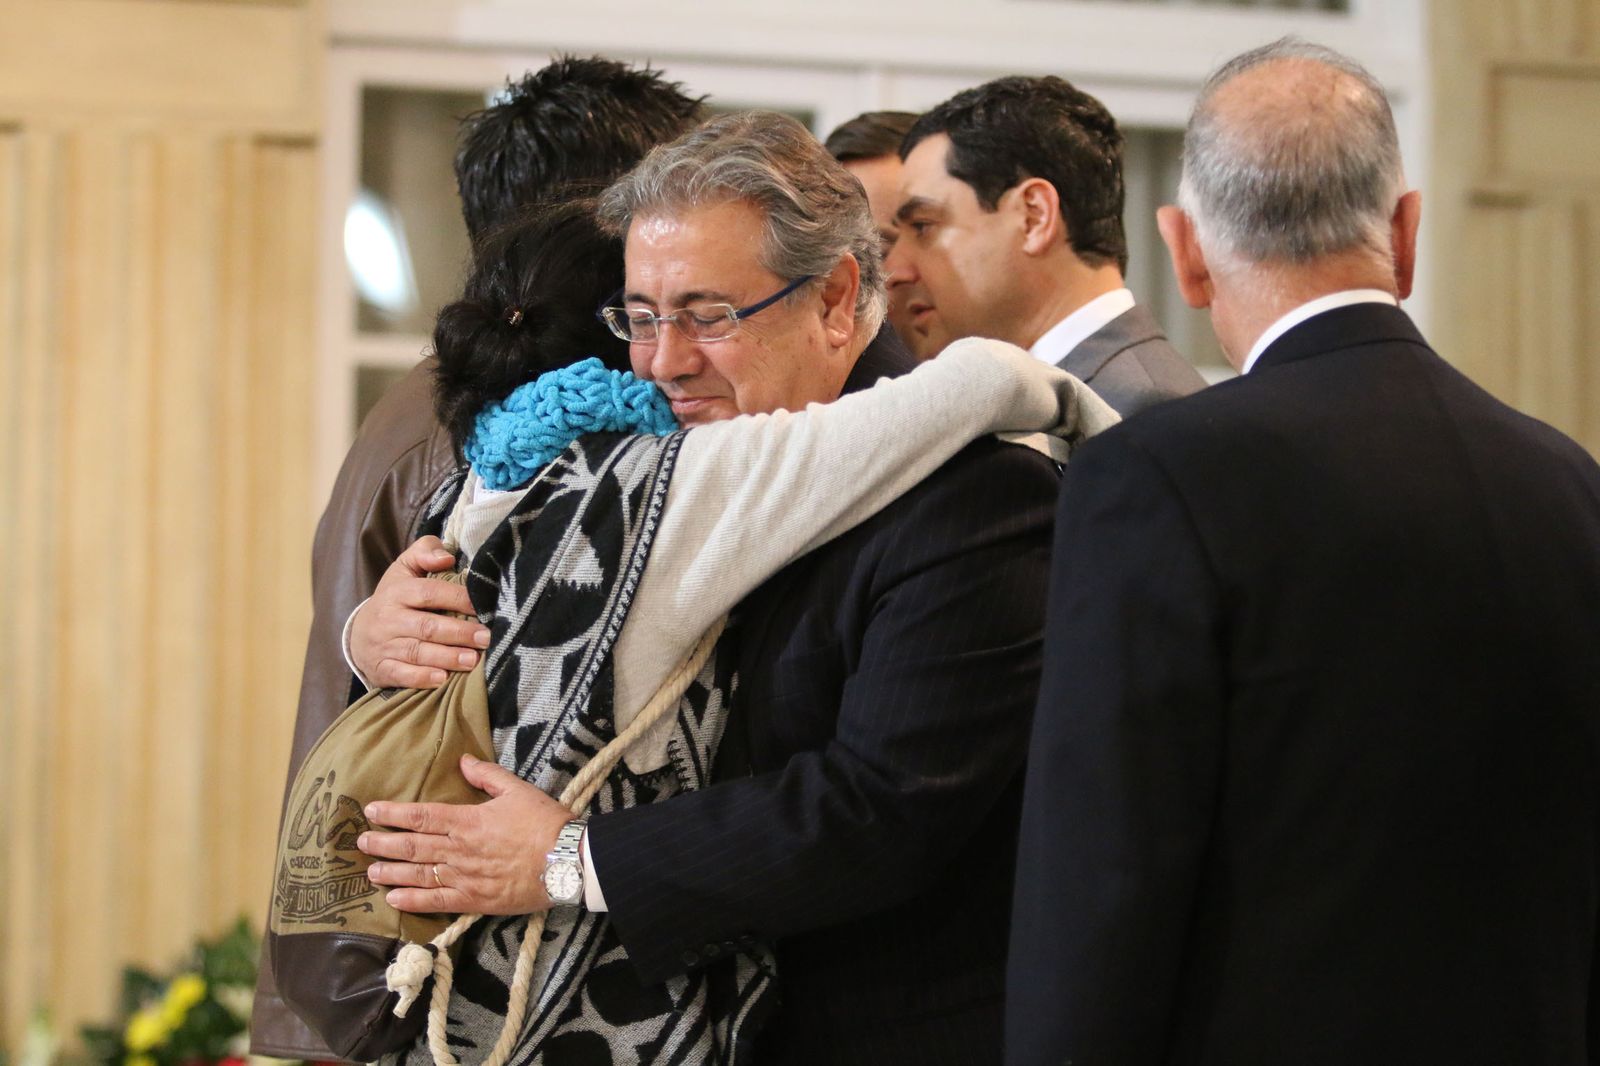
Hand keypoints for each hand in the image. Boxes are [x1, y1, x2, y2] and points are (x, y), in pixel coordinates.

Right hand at [351, 536, 489, 687]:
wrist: (358, 634)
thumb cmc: (395, 599)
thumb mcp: (404, 569)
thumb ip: (425, 553)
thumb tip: (446, 557)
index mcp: (397, 592)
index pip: (429, 593)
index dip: (457, 599)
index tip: (482, 607)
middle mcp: (389, 619)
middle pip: (426, 626)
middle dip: (458, 633)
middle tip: (486, 638)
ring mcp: (384, 645)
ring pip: (417, 652)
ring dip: (446, 658)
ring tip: (472, 660)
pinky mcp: (381, 668)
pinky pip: (401, 674)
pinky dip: (422, 678)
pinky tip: (442, 679)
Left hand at [359, 754, 571, 914]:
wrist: (567, 861)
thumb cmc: (545, 822)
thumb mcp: (517, 789)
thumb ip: (486, 775)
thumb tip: (462, 761)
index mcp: (467, 820)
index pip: (421, 815)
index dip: (393, 813)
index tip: (371, 811)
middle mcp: (459, 850)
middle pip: (412, 846)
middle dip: (383, 843)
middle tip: (360, 843)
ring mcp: (464, 878)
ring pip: (418, 874)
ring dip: (391, 872)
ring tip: (370, 871)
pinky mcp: (474, 901)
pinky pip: (436, 902)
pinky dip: (413, 901)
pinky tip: (395, 900)